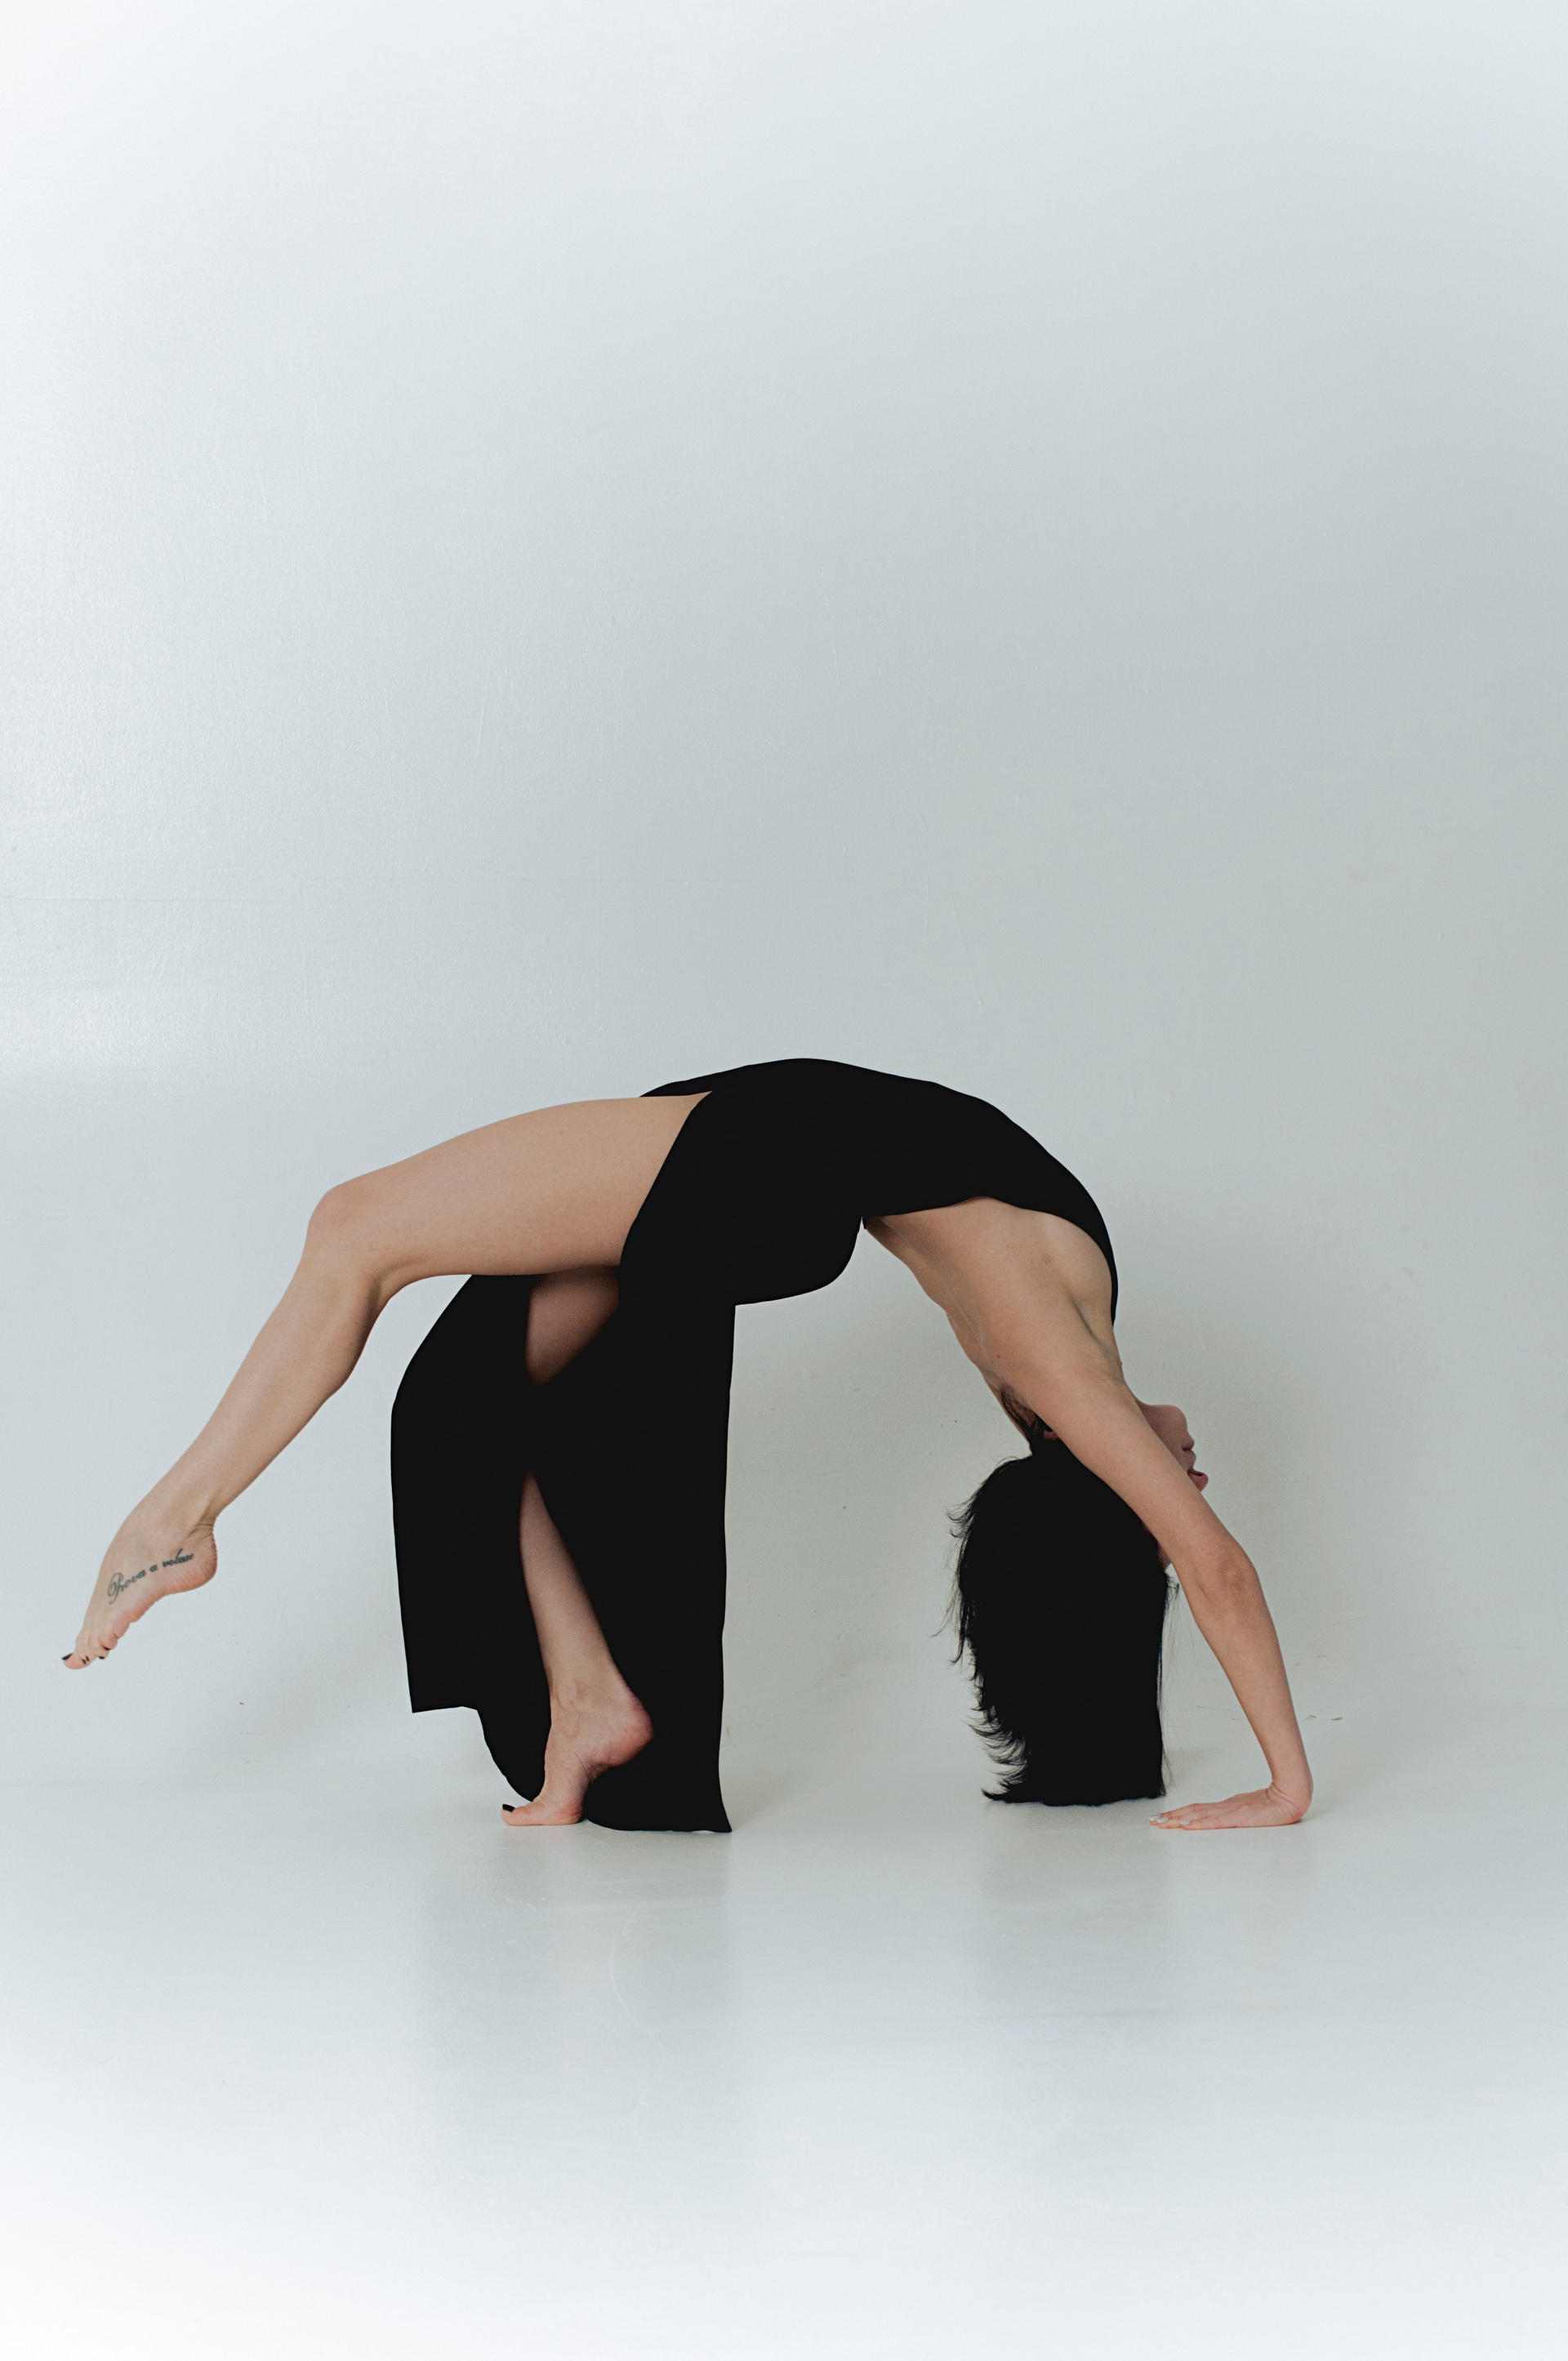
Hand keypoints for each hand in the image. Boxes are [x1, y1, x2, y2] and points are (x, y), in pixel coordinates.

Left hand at [1150, 1783, 1309, 1831]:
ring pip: (1199, 1815)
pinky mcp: (1239, 1817)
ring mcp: (1231, 1811)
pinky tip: (1186, 1824)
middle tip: (1153, 1821)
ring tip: (1162, 1823)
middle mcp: (1225, 1808)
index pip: (1198, 1810)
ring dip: (1179, 1819)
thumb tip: (1222, 1819)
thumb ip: (1237, 1815)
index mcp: (1227, 1807)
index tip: (1163, 1818)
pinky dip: (1198, 1823)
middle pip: (1193, 1812)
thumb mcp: (1251, 1812)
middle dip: (1172, 1817)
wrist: (1292, 1796)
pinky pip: (1214, 1821)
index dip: (1179, 1813)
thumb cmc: (1276, 1805)